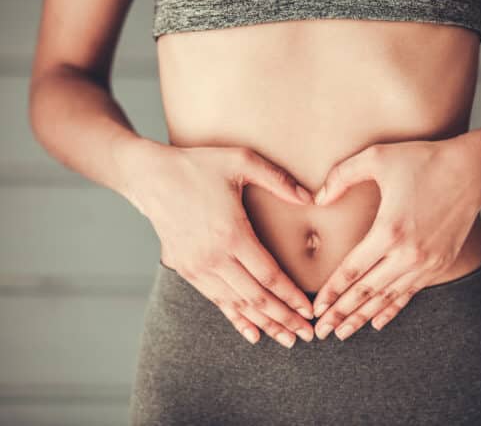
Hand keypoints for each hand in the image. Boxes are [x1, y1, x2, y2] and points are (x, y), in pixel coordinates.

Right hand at [123, 142, 315, 347]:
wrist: (150, 176)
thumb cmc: (198, 165)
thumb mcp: (241, 160)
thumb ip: (278, 179)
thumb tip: (312, 198)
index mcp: (232, 233)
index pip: (269, 276)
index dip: (291, 297)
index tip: (310, 311)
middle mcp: (214, 257)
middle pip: (256, 297)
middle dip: (284, 319)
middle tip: (307, 335)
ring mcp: (198, 266)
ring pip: (237, 304)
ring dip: (264, 324)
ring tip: (287, 339)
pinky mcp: (187, 270)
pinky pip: (216, 301)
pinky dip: (236, 319)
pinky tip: (253, 334)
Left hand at [310, 134, 480, 339]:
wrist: (473, 170)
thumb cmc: (423, 159)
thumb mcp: (376, 156)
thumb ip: (341, 176)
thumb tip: (317, 199)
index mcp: (389, 230)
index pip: (352, 270)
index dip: (332, 292)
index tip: (316, 308)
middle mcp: (408, 253)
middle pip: (367, 292)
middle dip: (341, 314)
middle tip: (319, 333)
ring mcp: (426, 262)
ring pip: (387, 298)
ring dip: (363, 317)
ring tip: (342, 333)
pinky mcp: (439, 264)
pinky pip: (410, 293)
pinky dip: (392, 309)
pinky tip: (377, 323)